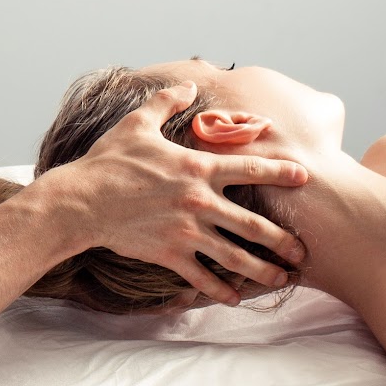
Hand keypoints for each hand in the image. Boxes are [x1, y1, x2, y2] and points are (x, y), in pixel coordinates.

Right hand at [65, 81, 307, 305]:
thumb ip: (167, 102)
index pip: (250, 168)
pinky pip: (201, 276)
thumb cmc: (109, 160)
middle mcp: (199, 201)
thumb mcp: (138, 123)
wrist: (81, 200)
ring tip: (282, 279)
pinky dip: (219, 290)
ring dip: (262, 270)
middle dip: (283, 238)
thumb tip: (188, 85)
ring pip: (235, 256)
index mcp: (197, 168)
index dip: (280, 172)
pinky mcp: (169, 253)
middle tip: (303, 249)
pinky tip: (233, 299)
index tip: (304, 177)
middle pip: (253, 224)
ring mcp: (186, 231)